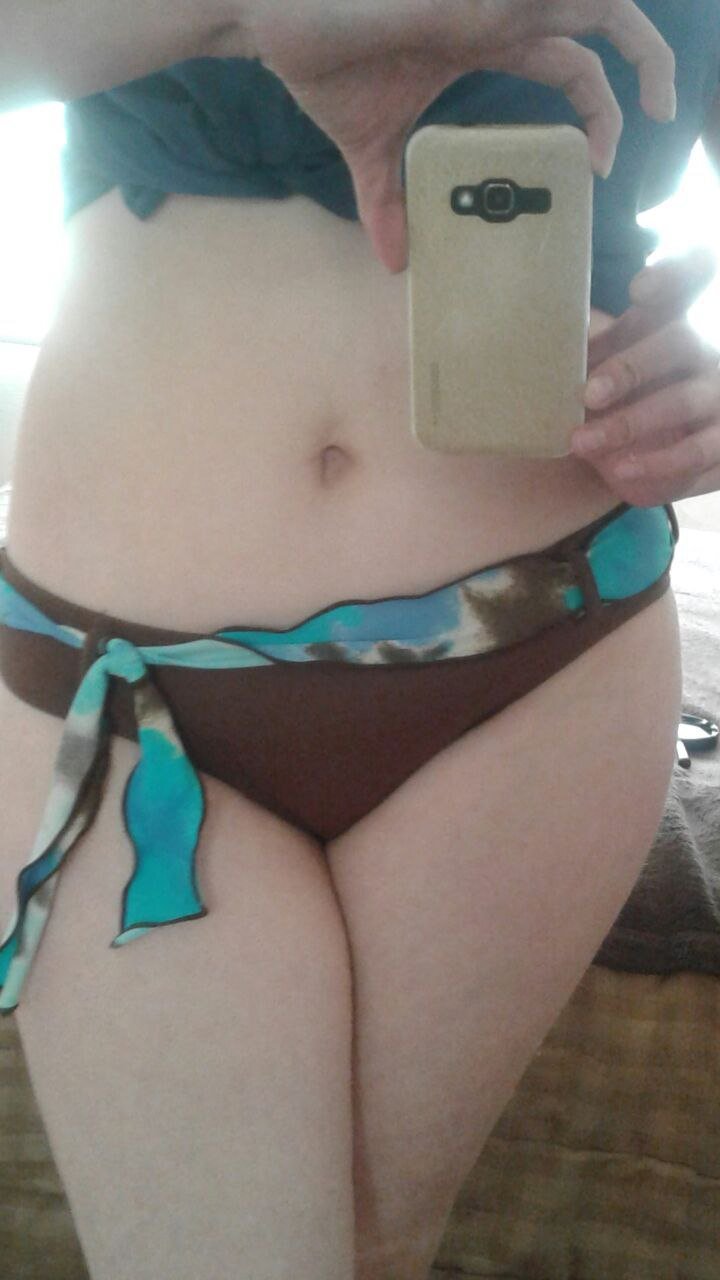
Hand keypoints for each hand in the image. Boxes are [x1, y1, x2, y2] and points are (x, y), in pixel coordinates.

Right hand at [247, 0, 675, 271]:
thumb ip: (387, 200)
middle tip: (658, 120)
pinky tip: (599, 64)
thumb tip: (394, 264)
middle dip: (644, 70)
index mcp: (489, 41)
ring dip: (639, 42)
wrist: (276, 20)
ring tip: (659, 97)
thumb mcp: (370, 148)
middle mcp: (504, 14)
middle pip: (603, 24)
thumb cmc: (325, 62)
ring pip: (598, 0)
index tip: (601, 165)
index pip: (572, 65)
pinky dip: (584, 21)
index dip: (600, 108)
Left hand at [571, 246, 719, 504]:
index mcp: (683, 314)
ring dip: (630, 424)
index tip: (641, 289)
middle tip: (586, 394)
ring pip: (683, 405)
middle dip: (630, 368)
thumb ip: (599, 339)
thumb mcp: (623, 350)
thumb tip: (558, 335)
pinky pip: (699, 455)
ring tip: (581, 443)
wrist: (671, 436)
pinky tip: (618, 473)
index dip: (678, 273)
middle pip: (678, 344)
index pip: (696, 272)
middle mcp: (711, 349)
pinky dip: (658, 465)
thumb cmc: (635, 380)